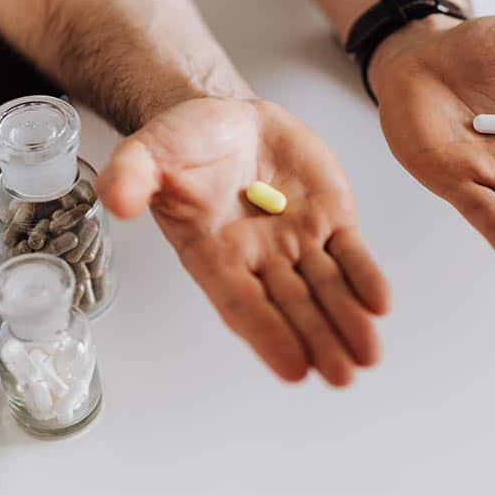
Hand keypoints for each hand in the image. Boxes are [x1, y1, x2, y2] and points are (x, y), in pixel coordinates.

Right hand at [97, 95, 389, 386]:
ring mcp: (298, 240)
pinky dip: (366, 277)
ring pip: (327, 288)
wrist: (228, 118)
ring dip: (348, 321)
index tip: (294, 369)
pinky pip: (351, 253)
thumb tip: (115, 200)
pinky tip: (379, 303)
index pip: (241, 303)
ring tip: (368, 355)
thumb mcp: (149, 151)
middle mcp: (259, 257)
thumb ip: (134, 175)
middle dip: (318, 340)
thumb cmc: (185, 144)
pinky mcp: (330, 217)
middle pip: (292, 307)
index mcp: (213, 254)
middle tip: (342, 376)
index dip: (268, 334)